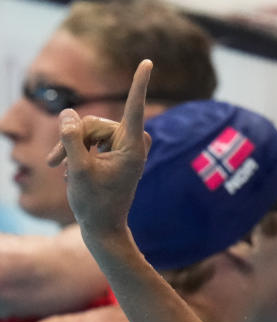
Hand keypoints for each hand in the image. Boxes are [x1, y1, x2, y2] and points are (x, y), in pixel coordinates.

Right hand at [46, 59, 152, 236]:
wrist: (102, 228)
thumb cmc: (94, 203)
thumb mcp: (77, 169)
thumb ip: (72, 139)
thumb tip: (69, 113)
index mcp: (131, 148)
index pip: (134, 109)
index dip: (138, 84)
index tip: (147, 62)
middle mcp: (132, 145)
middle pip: (95, 123)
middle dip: (73, 138)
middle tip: (52, 161)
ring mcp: (125, 149)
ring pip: (90, 131)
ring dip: (71, 147)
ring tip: (58, 167)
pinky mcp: (117, 152)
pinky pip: (92, 140)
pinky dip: (78, 151)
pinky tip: (68, 169)